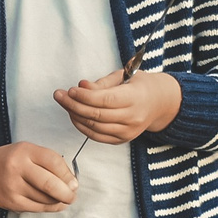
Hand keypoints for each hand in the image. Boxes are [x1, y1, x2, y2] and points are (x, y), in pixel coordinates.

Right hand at [0, 142, 77, 211]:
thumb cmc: (13, 160)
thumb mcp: (29, 151)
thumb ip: (50, 162)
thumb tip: (72, 184)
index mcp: (24, 151)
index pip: (53, 161)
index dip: (68, 174)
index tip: (74, 183)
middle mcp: (16, 167)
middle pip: (49, 184)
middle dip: (67, 193)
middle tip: (72, 195)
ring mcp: (12, 186)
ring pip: (45, 199)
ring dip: (59, 201)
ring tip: (63, 199)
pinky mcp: (11, 202)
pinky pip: (37, 208)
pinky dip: (50, 207)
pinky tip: (54, 204)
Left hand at [55, 66, 181, 145]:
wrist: (159, 103)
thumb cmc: (139, 86)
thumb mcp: (124, 77)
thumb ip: (102, 83)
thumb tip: (81, 86)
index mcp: (135, 98)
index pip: (105, 100)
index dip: (85, 96)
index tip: (70, 90)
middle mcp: (133, 118)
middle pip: (97, 115)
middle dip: (73, 105)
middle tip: (58, 95)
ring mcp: (128, 132)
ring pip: (94, 127)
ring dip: (75, 115)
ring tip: (64, 103)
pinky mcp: (121, 140)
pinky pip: (96, 136)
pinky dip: (82, 127)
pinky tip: (73, 115)